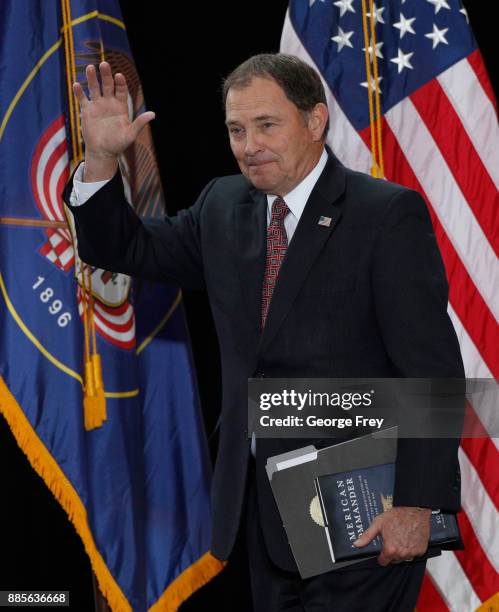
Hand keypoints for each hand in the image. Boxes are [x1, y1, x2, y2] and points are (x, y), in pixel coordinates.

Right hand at [73, 61, 154, 180]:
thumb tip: (153, 114)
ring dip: (92, 78)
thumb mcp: (130, 134)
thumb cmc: (118, 144)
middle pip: (107, 85)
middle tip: (104, 64)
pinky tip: (76, 85)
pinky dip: (79, 92)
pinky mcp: (87, 110)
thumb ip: (140, 123)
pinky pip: (82, 99)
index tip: (119, 76)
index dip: (120, 82)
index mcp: (120, 106)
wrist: (103, 152)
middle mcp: (109, 103)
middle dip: (106, 75)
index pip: (121, 90)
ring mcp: (97, 105)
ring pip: (94, 88)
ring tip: (90, 67)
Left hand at [353, 506, 430, 565]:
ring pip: (404, 558)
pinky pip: (414, 554)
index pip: (383, 562)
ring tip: (401, 537)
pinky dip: (411, 548)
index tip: (382, 550)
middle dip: (392, 552)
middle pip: (394, 560)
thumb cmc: (396, 515)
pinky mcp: (421, 550)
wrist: (414, 509)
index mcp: (390, 549)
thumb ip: (367, 536)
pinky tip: (409, 538)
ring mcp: (413, 553)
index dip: (381, 556)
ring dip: (402, 551)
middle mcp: (402, 554)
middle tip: (393, 539)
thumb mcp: (378, 523)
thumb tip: (356, 544)